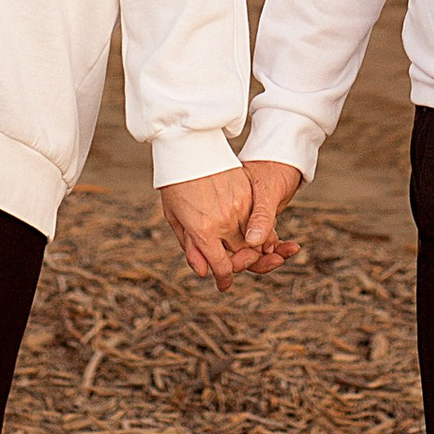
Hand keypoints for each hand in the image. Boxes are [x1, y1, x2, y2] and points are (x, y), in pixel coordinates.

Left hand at [161, 168, 253, 286]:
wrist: (188, 149)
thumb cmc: (176, 184)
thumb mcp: (175, 218)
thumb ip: (190, 247)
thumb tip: (203, 272)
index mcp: (203, 231)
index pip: (222, 266)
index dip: (224, 278)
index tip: (224, 283)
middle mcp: (224, 221)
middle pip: (242, 254)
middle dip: (240, 263)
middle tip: (234, 265)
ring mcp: (239, 206)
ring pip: (253, 238)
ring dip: (251, 247)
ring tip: (243, 248)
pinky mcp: (247, 192)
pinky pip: (258, 218)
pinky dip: (256, 228)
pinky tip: (250, 229)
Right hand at [237, 159, 304, 274]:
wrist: (285, 158)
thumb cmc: (272, 169)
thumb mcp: (267, 191)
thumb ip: (261, 216)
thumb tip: (254, 242)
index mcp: (226, 213)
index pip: (226, 246)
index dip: (239, 258)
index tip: (258, 258)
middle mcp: (232, 220)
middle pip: (238, 254)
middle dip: (257, 261)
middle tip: (278, 259)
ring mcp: (246, 223)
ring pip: (254, 251)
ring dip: (271, 256)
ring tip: (290, 250)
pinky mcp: (259, 223)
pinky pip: (266, 243)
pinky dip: (278, 248)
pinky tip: (293, 247)